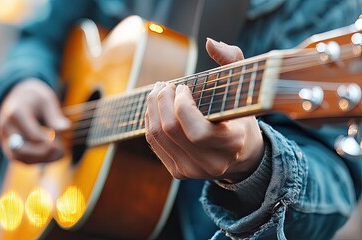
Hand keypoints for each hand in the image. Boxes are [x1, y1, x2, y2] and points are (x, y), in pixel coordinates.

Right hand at [0, 78, 70, 163]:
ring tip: (59, 154)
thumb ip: (55, 115)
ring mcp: (4, 138)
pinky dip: (36, 160)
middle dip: (43, 154)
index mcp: (16, 113)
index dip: (49, 143)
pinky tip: (51, 155)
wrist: (17, 96)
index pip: (32, 136)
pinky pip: (20, 158)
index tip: (62, 141)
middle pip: (20, 150)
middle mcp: (6, 127)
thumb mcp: (47, 100)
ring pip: (18, 157)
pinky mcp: (8, 146)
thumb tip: (66, 128)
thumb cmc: (34, 98)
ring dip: (40, 159)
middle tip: (61, 151)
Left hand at [144, 39, 263, 181]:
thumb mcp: (245, 89)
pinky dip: (150, 120)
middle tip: (166, 85)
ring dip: (152, 107)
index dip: (182, 106)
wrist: (240, 155)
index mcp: (232, 145)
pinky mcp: (178, 172)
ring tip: (158, 91)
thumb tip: (210, 43)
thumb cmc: (241, 117)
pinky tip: (156, 108)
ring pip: (157, 135)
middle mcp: (211, 163)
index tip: (183, 87)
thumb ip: (233, 60)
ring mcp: (192, 171)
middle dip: (162, 100)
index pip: (197, 131)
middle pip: (171, 130)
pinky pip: (154, 142)